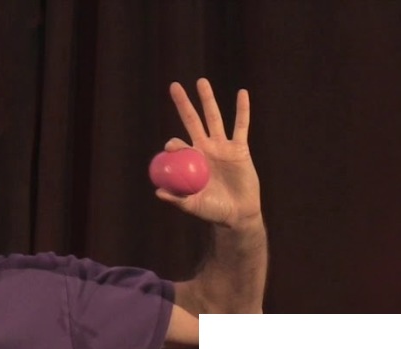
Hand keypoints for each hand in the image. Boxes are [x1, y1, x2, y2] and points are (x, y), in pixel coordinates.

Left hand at [157, 78, 260, 230]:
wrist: (237, 214)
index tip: (172, 146)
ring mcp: (222, 146)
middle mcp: (204, 149)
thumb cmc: (212, 211)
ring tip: (201, 82)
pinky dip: (242, 110)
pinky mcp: (240, 148)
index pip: (179, 145)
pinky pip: (241, 126)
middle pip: (193, 121)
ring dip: (208, 99)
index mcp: (191, 161)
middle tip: (174, 86)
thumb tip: (158, 192)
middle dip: (183, 104)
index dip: (174, 143)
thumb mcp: (193, 206)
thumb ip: (177, 199)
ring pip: (214, 118)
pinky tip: (242, 93)